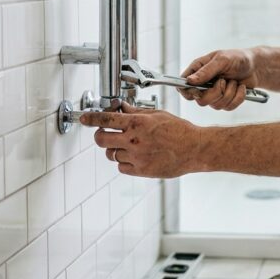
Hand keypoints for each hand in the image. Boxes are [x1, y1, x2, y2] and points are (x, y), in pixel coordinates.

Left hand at [80, 102, 201, 177]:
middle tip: (104, 133)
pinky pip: (121, 167)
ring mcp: (136, 157)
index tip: (84, 118)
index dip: (91, 118)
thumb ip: (136, 113)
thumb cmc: (179, 130)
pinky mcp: (141, 170)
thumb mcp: (157, 115)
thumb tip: (120, 108)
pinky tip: (135, 155)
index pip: (106, 120)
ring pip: (111, 154)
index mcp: (138, 123)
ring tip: (127, 145)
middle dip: (99, 136)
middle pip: (101, 140)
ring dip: (114, 149)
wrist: (195, 149)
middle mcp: (134, 140)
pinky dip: (124, 161)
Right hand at [179, 48, 256, 110]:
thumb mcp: (222, 60)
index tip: (197, 91)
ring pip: (216, 106)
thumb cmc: (237, 58)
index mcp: (198, 71)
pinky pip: (228, 107)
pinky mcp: (226, 101)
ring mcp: (214, 94)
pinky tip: (241, 88)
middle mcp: (204, 84)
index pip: (184, 87)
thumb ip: (206, 71)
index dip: (187, 92)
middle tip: (224, 81)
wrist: (256, 67)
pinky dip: (238, 97)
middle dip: (216, 93)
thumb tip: (189, 81)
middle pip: (200, 100)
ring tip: (234, 81)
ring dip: (229, 93)